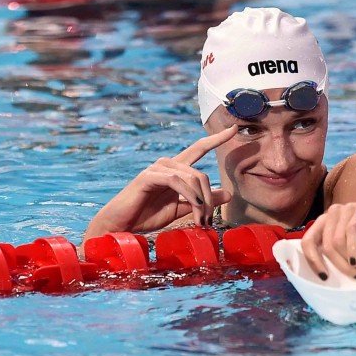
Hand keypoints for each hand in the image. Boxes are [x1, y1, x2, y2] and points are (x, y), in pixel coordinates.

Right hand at [84, 125, 237, 238]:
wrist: (121, 226)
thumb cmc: (147, 216)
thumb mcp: (182, 209)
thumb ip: (203, 201)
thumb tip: (229, 194)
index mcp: (176, 169)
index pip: (199, 148)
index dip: (216, 139)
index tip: (234, 129)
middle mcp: (167, 164)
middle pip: (201, 174)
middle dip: (210, 199)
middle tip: (207, 221)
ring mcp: (157, 168)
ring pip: (192, 177)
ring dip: (201, 201)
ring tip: (200, 220)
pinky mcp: (148, 176)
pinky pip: (177, 180)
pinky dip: (190, 195)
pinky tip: (194, 208)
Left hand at [300, 201, 355, 280]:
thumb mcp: (348, 257)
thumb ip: (333, 259)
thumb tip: (317, 279)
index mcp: (325, 224)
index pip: (308, 241)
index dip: (312, 261)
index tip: (324, 278)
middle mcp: (333, 213)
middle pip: (324, 243)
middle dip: (338, 265)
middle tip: (353, 278)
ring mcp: (348, 208)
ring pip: (337, 239)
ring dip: (349, 261)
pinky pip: (352, 230)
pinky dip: (354, 249)